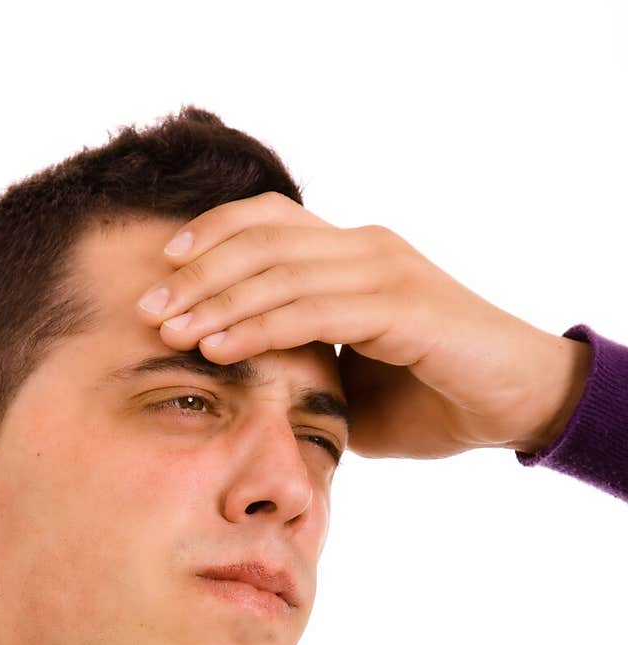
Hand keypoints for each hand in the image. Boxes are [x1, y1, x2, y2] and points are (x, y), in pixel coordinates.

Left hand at [136, 192, 591, 458]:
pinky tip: (218, 349)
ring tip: (169, 333)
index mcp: (353, 255)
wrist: (514, 403)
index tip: (162, 273)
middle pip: (262, 240)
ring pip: (279, 271)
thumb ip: (306, 372)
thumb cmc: (435, 399)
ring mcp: (384, 271)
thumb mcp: (352, 385)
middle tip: (147, 311)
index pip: (270, 222)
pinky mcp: (400, 306)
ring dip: (216, 303)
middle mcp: (366, 248)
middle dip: (196, 275)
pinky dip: (259, 328)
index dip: (212, 237)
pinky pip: (312, 310)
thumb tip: (249, 396)